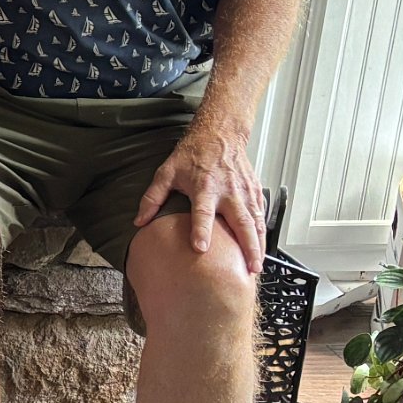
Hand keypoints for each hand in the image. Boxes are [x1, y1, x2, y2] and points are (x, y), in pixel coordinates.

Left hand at [135, 116, 265, 272]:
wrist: (220, 133)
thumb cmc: (193, 153)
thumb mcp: (167, 172)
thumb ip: (152, 197)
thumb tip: (139, 221)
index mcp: (204, 186)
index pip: (203, 213)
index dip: (202, 231)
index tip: (201, 249)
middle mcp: (228, 191)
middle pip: (240, 222)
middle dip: (246, 246)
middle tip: (247, 268)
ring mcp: (244, 191)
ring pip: (256, 222)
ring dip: (258, 245)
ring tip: (256, 266)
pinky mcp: (255, 191)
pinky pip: (261, 215)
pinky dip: (263, 233)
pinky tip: (261, 248)